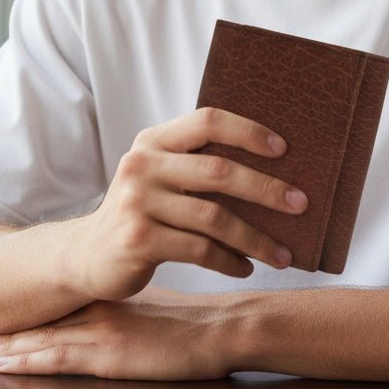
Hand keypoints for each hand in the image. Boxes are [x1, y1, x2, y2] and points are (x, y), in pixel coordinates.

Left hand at [0, 289, 246, 380]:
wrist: (225, 328)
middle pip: (46, 321)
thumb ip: (135, 314)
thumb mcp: (160, 312)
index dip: (32, 316)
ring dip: (9, 349)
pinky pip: (57, 359)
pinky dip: (26, 362)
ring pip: (43, 339)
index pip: (62, 308)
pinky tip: (4, 367)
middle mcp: (100, 310)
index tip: (4, 323)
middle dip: (10, 332)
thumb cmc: (201, 324)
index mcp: (112, 300)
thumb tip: (127, 325)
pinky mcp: (109, 354)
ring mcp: (102, 331)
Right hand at [74, 107, 306, 303]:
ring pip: (214, 217)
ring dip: (256, 238)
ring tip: (281, 254)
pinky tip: (245, 268)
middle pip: (218, 171)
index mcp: (153, 141)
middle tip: (300, 204)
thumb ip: (196, 165)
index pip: (207, 121)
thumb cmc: (142, 213)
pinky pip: (200, 250)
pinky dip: (230, 261)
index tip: (284, 149)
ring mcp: (138, 202)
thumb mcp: (159, 178)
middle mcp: (142, 165)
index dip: (248, 131)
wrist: (88, 255)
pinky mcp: (138, 239)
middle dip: (266, 189)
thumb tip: (273, 170)